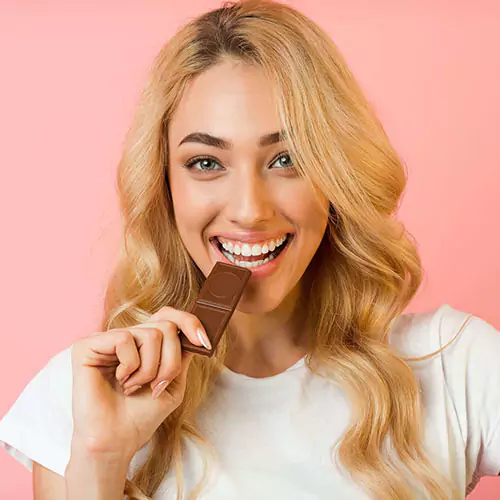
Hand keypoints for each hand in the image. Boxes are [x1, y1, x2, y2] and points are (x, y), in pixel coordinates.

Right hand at [70, 306, 211, 458]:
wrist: (118, 441)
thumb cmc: (142, 414)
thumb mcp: (174, 381)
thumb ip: (183, 354)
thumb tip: (197, 332)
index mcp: (145, 342)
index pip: (169, 315)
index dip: (190, 323)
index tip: (205, 343)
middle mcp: (127, 336)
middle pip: (166, 327)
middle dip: (170, 362)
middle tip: (157, 385)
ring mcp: (107, 339)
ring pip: (151, 334)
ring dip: (150, 369)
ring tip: (133, 387)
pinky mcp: (87, 346)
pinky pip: (124, 339)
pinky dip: (130, 365)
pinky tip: (120, 380)